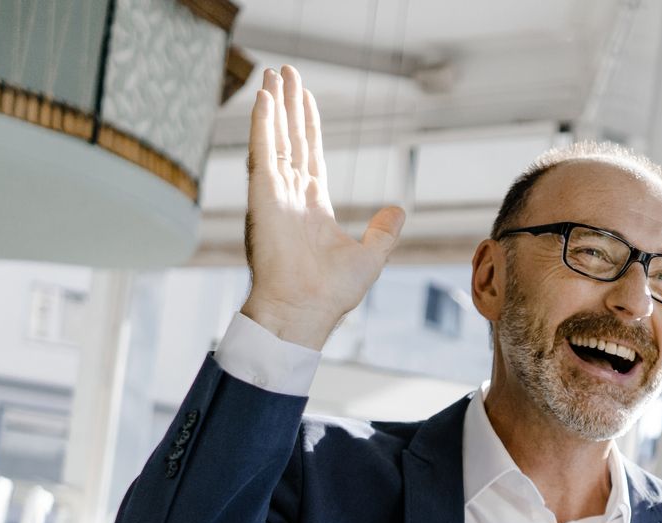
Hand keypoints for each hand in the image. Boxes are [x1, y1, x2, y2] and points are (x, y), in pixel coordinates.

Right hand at [240, 65, 404, 348]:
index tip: (305, 98)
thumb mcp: (370, 257)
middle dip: (289, 106)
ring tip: (272, 75)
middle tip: (284, 72)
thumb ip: (384, 231)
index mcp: (313, 208)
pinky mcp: (263, 197)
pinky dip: (263, 125)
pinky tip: (264, 99)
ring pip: (274, 139)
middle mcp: (290, 196)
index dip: (307, 126)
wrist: (304, 311)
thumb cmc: (331, 294)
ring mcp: (275, 195)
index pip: (309, 156)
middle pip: (290, 139)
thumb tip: (399, 209)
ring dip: (273, 106)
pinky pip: (263, 153)